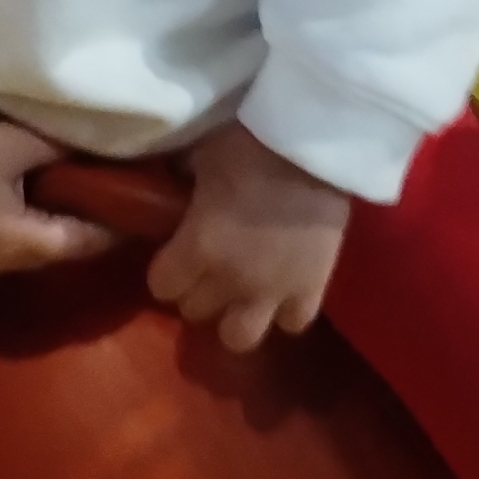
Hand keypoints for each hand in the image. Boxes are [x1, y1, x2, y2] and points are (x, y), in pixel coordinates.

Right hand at [0, 121, 119, 275]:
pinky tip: (31, 196)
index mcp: (23, 245)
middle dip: (88, 223)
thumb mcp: (17, 144)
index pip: (88, 243)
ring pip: (30, 247)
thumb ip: (63, 152)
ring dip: (54, 224)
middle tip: (115, 190)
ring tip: (79, 190)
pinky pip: (1, 243)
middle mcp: (0, 266)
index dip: (119, 224)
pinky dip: (25, 223)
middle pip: (59, 249)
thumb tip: (99, 152)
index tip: (146, 204)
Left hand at [145, 120, 350, 353]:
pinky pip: (292, 322)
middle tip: (209, 265)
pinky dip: (285, 310)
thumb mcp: (201, 155)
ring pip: (239, 337)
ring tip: (244, 289)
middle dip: (198, 289)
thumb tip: (170, 188)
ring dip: (236, 313)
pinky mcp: (313, 288)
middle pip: (195, 311)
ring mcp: (273, 291)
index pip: (161, 286)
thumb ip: (181, 183)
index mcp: (197, 248)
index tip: (175, 254)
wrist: (317, 143)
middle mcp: (230, 280)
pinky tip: (284, 288)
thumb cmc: (251, 142)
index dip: (167, 269)